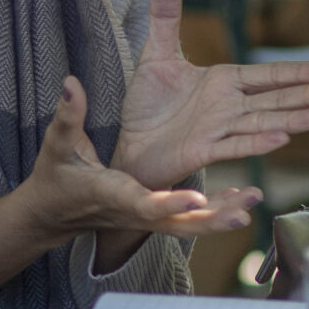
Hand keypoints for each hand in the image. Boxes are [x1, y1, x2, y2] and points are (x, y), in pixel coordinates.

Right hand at [23, 77, 259, 241]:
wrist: (56, 211)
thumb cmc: (57, 177)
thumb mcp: (58, 145)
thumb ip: (68, 115)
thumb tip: (70, 83)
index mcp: (113, 195)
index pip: (143, 204)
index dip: (168, 202)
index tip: (193, 197)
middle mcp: (136, 212)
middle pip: (179, 224)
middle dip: (211, 219)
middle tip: (241, 212)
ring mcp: (149, 219)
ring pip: (191, 225)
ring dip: (223, 214)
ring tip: (253, 200)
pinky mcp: (157, 217)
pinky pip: (192, 220)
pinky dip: (217, 210)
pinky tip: (241, 199)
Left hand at [111, 0, 308, 188]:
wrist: (127, 143)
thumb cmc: (146, 104)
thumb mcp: (155, 55)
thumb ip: (165, 16)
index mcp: (223, 82)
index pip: (268, 76)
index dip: (298, 72)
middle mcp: (228, 106)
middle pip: (274, 99)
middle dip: (306, 94)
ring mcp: (219, 130)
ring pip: (261, 122)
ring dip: (291, 120)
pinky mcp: (203, 151)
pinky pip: (233, 146)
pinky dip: (256, 142)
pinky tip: (281, 138)